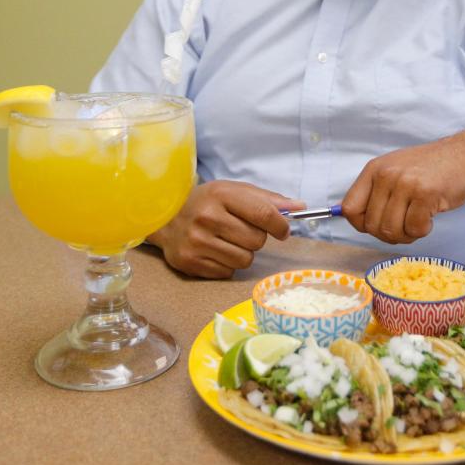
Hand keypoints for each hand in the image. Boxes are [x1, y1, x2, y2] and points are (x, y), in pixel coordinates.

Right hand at [147, 181, 302, 278]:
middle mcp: (207, 218)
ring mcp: (197, 242)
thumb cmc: (207, 202)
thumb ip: (268, 199)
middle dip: (257, 238)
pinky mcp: (190, 263)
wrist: (165, 217)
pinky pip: (228, 272)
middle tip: (242, 231)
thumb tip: (300, 207)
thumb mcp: (234, 191)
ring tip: (227, 241)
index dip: (280, 225)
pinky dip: (227, 265)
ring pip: (244, 260)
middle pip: (256, 241)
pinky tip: (215, 251)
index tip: (283, 230)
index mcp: (221, 195)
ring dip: (243, 253)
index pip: (263, 214)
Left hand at [341, 123, 464, 244]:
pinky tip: (430, 217)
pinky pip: (414, 229)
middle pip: (371, 225)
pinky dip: (423, 230)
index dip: (362, 224)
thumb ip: (375, 193)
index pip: (350, 208)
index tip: (378, 224)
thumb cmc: (430, 168)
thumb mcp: (394, 171)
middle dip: (389, 234)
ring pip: (391, 230)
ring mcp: (405, 183)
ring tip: (418, 220)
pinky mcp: (426, 194)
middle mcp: (386, 175)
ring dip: (406, 234)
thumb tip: (354, 220)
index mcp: (374, 170)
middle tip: (406, 225)